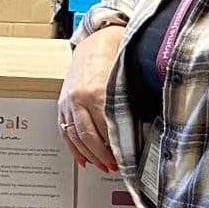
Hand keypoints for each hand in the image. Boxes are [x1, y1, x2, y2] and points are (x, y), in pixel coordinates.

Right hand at [58, 26, 123, 171]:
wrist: (94, 41)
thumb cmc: (114, 57)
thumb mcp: (126, 78)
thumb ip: (131, 101)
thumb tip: (147, 124)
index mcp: (97, 92)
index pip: (107, 129)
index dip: (116, 147)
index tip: (126, 158)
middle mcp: (79, 98)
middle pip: (90, 137)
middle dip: (103, 156)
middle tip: (115, 166)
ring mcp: (68, 102)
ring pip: (76, 137)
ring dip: (90, 155)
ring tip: (103, 165)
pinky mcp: (62, 104)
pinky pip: (65, 131)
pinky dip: (73, 148)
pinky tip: (83, 158)